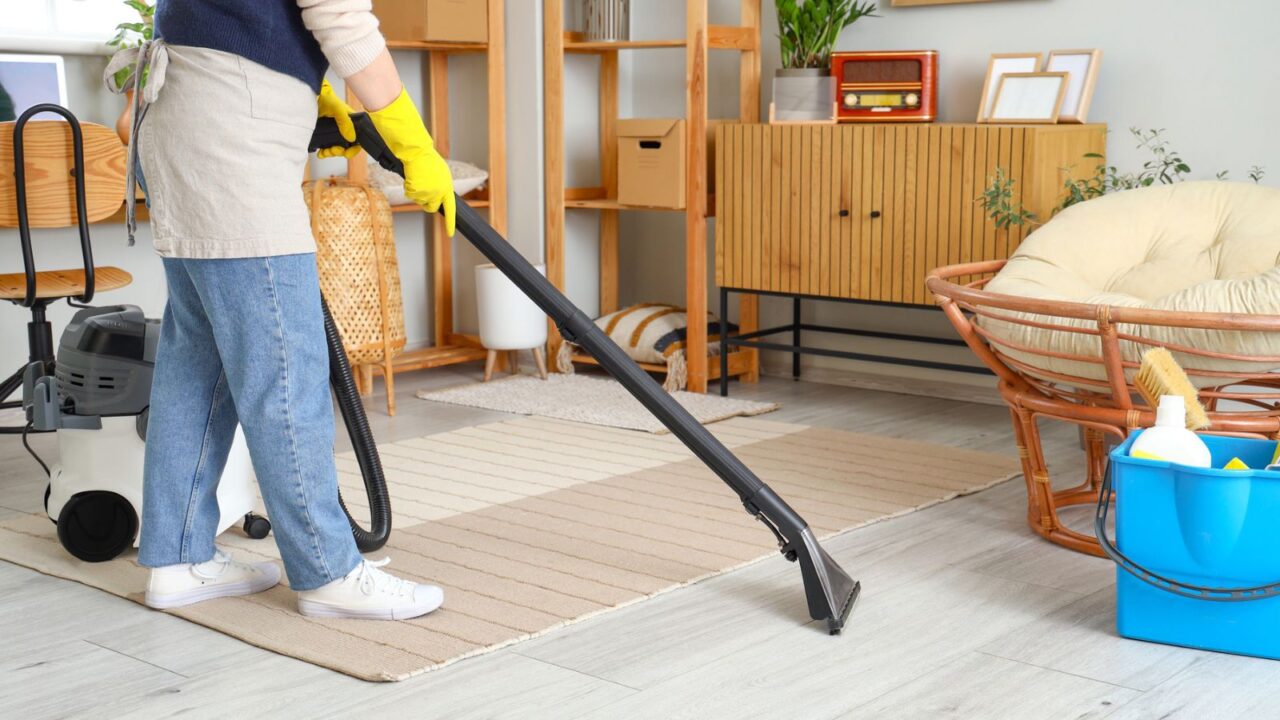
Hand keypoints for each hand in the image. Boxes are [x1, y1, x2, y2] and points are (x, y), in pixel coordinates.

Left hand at [316, 79, 358, 158]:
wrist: (307, 93)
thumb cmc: (325, 96)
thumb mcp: (337, 108)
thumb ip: (346, 122)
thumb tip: (352, 138)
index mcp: (350, 122)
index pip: (357, 139)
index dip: (354, 148)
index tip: (347, 153)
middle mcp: (342, 128)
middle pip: (346, 146)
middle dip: (339, 151)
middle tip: (333, 150)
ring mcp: (332, 131)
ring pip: (336, 148)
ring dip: (331, 153)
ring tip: (325, 152)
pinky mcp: (322, 133)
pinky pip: (325, 147)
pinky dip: (323, 152)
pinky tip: (320, 152)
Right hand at [366, 89, 455, 235]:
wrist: (416, 150)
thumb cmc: (425, 158)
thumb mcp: (439, 172)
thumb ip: (440, 185)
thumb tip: (439, 198)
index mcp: (447, 187)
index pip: (451, 209)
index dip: (450, 223)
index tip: (451, 233)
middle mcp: (440, 191)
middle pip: (431, 207)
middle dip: (425, 201)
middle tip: (421, 189)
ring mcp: (429, 192)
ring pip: (419, 201)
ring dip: (415, 192)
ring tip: (417, 177)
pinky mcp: (417, 190)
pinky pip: (410, 194)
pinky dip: (408, 187)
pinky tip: (411, 176)